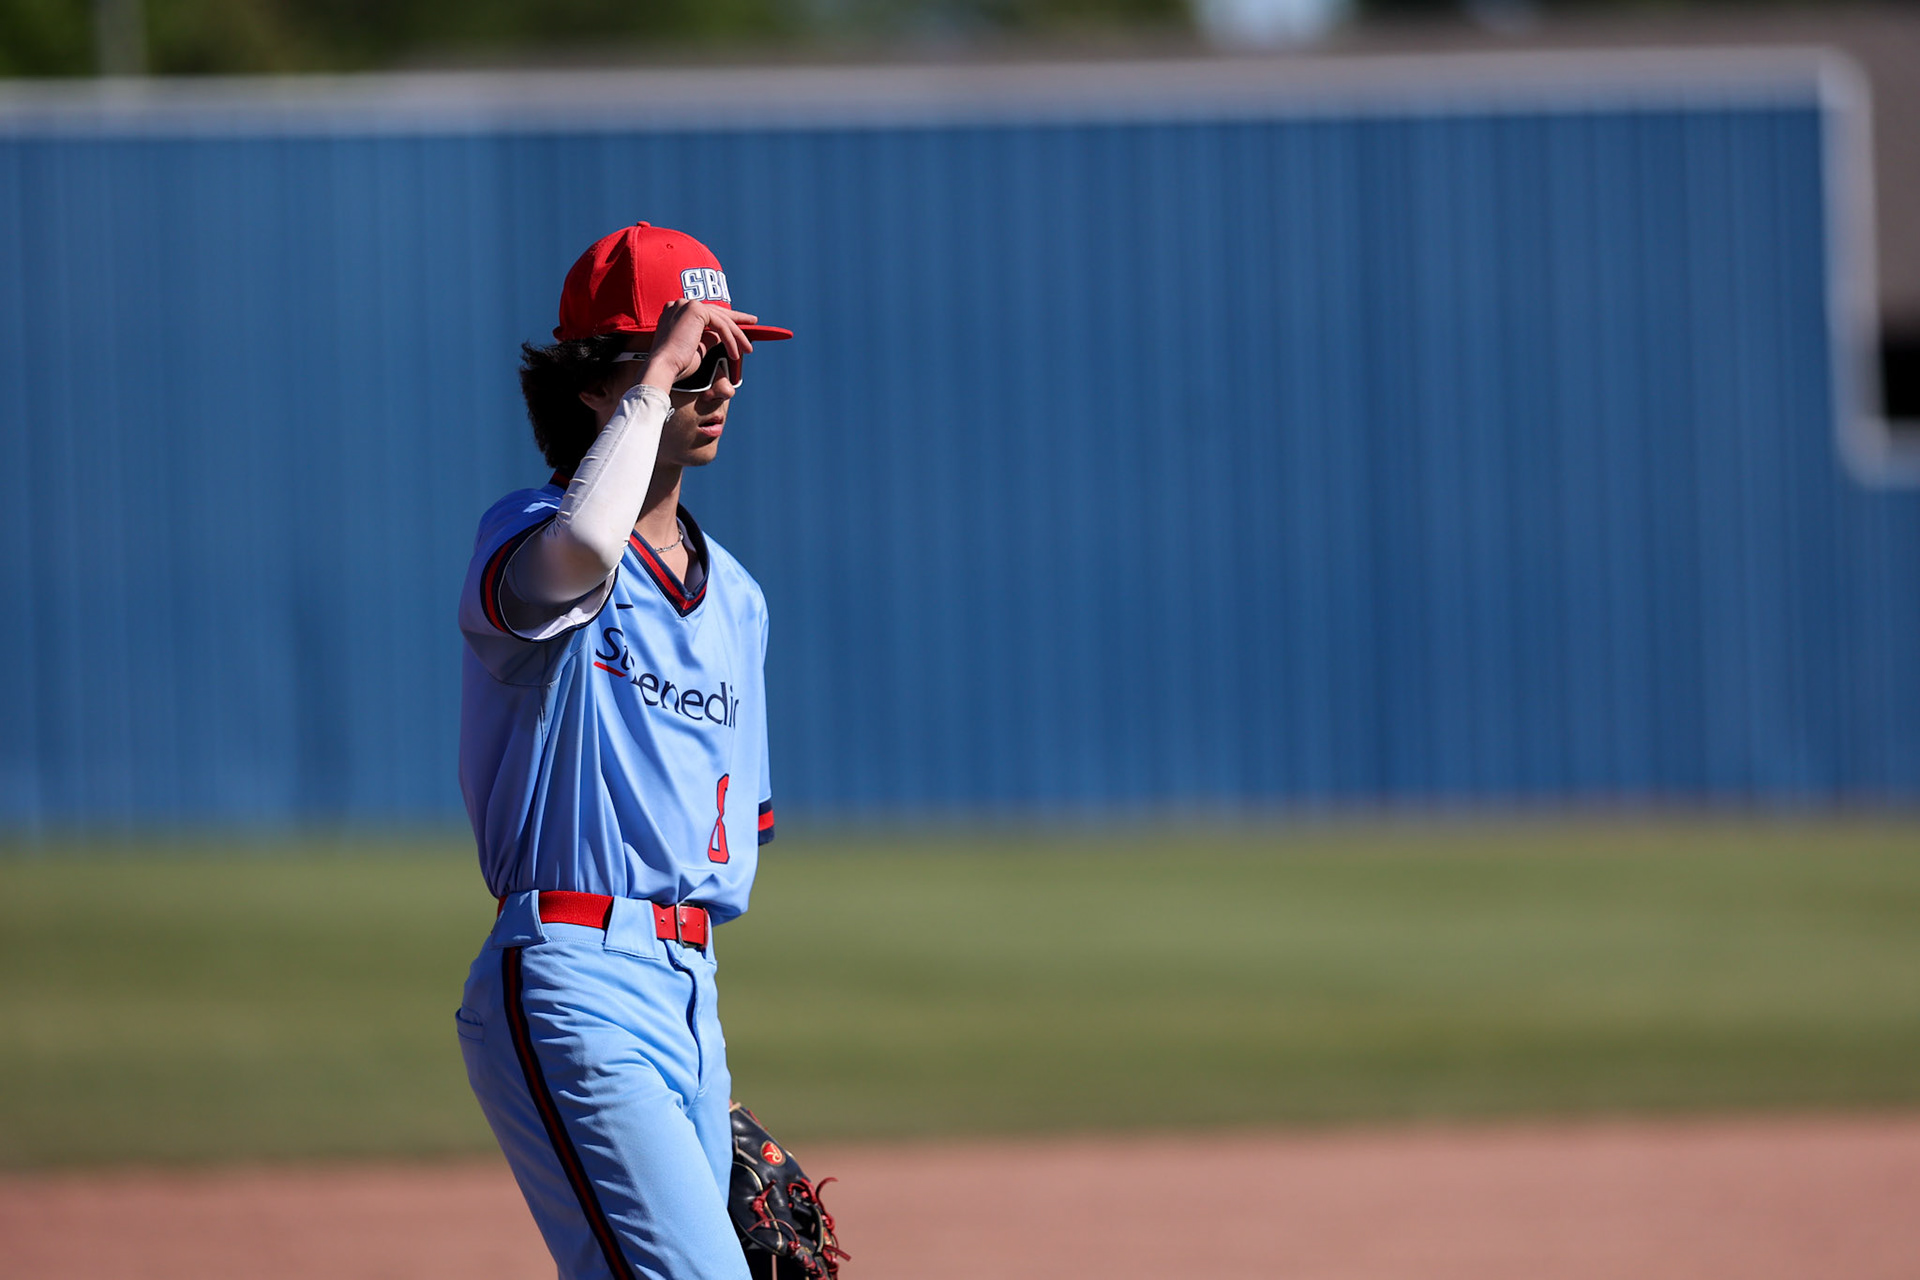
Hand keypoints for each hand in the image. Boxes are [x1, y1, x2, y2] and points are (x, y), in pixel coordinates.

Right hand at [640, 299, 755, 391]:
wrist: (664, 368)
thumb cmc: (677, 365)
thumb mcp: (698, 348)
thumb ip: (709, 337)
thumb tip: (722, 335)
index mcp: (676, 311)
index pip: (707, 312)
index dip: (725, 318)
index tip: (742, 322)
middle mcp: (680, 304)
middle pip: (716, 311)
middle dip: (737, 321)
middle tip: (753, 324)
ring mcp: (686, 304)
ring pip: (720, 319)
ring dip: (736, 336)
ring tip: (747, 350)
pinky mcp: (694, 309)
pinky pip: (720, 324)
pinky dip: (730, 339)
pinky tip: (735, 353)